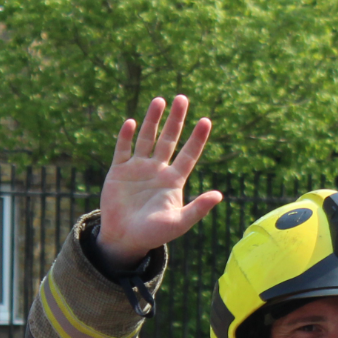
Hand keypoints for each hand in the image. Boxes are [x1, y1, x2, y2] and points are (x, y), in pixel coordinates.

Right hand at [96, 95, 222, 265]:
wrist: (124, 239)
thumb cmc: (153, 234)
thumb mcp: (178, 223)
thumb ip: (198, 209)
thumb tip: (219, 195)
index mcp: (173, 181)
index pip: (189, 154)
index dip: (197, 138)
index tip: (206, 121)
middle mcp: (157, 170)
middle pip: (169, 139)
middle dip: (176, 120)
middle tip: (182, 98)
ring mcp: (137, 169)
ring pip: (146, 138)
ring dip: (153, 120)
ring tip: (159, 101)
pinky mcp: (118, 172)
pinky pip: (122, 150)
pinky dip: (126, 136)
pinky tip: (132, 123)